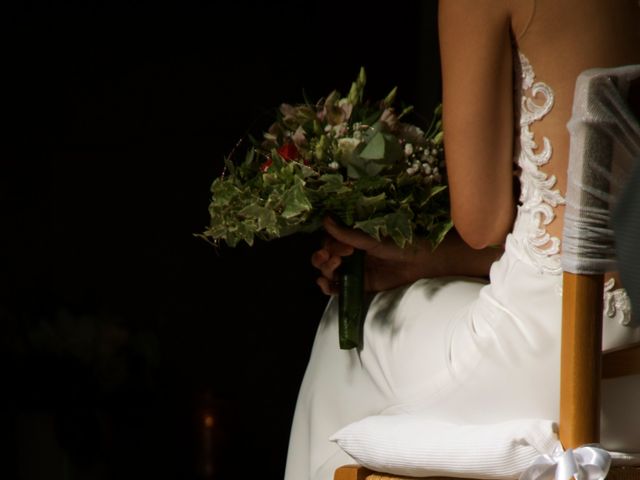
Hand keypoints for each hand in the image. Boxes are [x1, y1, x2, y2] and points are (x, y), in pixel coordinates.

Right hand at [311, 217, 433, 294]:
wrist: (418, 262)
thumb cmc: (397, 244)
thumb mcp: (370, 239)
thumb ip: (347, 233)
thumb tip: (325, 218)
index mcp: (350, 240)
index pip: (328, 242)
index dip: (329, 246)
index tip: (345, 248)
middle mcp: (348, 254)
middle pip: (323, 258)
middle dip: (321, 258)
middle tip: (331, 258)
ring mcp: (352, 270)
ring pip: (327, 272)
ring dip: (325, 270)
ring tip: (335, 267)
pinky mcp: (358, 285)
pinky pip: (336, 288)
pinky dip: (327, 287)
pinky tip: (326, 283)